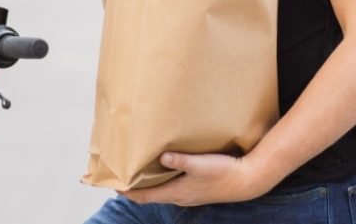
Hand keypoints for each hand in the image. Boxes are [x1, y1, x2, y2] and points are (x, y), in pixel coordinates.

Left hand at [117, 152, 267, 206]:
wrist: (246, 181)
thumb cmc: (223, 173)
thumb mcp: (200, 165)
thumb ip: (180, 161)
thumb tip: (161, 157)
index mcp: (176, 193)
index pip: (144, 196)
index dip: (126, 192)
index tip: (109, 185)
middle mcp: (179, 197)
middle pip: (148, 195)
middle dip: (132, 187)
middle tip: (117, 177)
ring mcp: (187, 194)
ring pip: (160, 191)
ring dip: (146, 184)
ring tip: (135, 172)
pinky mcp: (195, 189)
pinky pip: (171, 186)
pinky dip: (160, 180)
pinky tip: (162, 170)